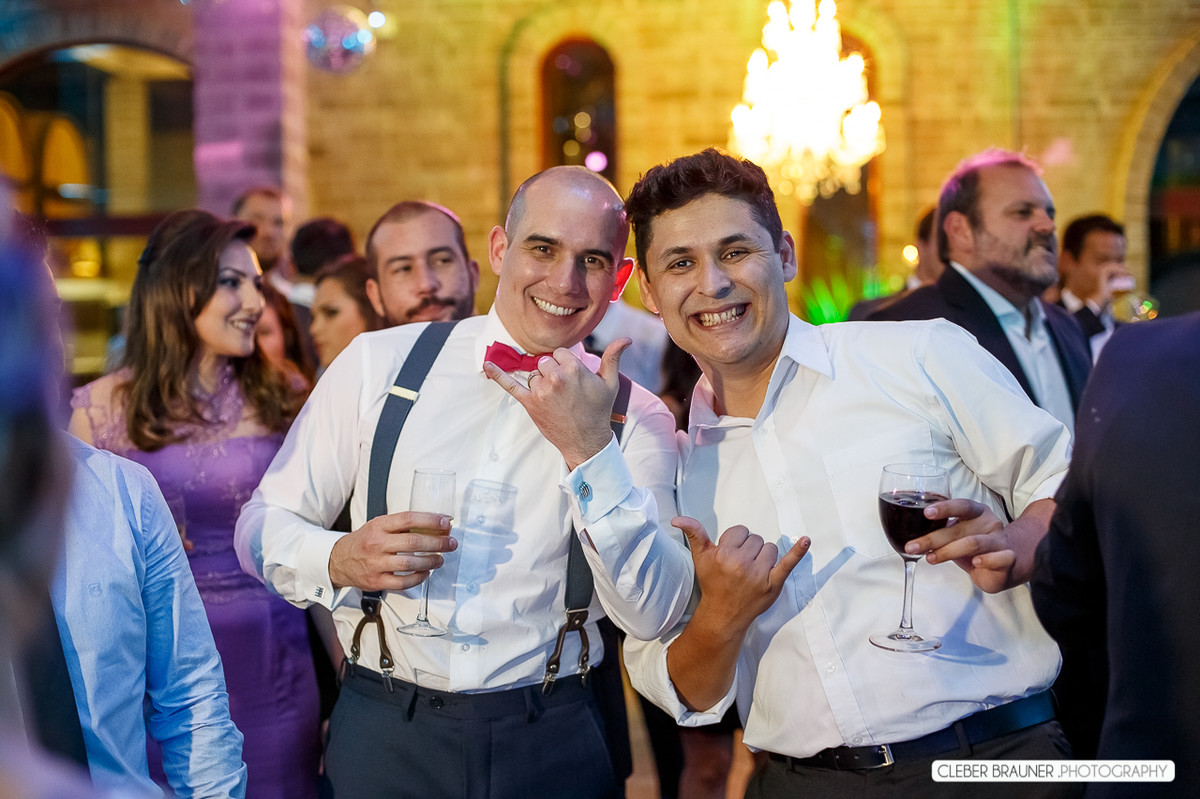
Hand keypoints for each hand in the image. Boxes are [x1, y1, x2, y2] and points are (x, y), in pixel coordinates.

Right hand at [328, 511, 456, 590]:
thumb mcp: (379, 525)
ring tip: (440, 559)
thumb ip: (401, 525)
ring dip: (430, 562)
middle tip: (451, 543)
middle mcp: (377, 543)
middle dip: (437, 543)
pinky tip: (426, 573)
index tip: (445, 524)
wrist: (339, 560)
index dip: (430, 520)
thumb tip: (434, 526)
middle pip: (413, 543)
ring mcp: (376, 564)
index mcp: (379, 526)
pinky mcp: (376, 581)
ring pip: (410, 564)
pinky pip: (403, 582)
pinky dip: (418, 578)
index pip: (408, 519)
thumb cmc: (364, 541)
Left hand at [483, 338, 630, 469]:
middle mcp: (556, 377)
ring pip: (534, 374)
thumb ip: (613, 357)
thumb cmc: (598, 411)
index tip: (574, 380)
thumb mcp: (610, 383)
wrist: (586, 441)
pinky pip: (510, 385)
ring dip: (541, 384)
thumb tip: (627, 338)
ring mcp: (541, 391)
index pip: (561, 354)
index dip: (567, 365)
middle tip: (565, 393)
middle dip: (553, 373)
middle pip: (545, 362)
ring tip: (556, 401)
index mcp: (575, 369)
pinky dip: (497, 374)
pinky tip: (486, 364)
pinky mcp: (530, 403)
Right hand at [675, 516, 809, 632]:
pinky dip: (798, 552)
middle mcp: (742, 563)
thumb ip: (694, 533)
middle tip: (740, 567)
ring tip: (753, 571)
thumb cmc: (713, 583)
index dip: (735, 542)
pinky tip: (806, 540)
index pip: (740, 531)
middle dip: (749, 549)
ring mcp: (759, 574)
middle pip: (756, 539)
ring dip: (764, 557)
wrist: (724, 614)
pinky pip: (788, 563)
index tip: (730, 556)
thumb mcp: (700, 558)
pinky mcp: (774, 583)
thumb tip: (677, 519)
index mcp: (724, 554)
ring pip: (770, 548)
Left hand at [904, 498, 1014, 592]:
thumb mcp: (957, 535)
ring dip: (948, 551)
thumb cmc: (975, 546)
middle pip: (959, 528)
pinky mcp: (1008, 558)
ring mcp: (1000, 540)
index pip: (961, 505)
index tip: (926, 513)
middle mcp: (989, 522)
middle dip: (933, 538)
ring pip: (973, 543)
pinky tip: (975, 562)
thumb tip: (909, 537)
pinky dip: (985, 560)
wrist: (1007, 562)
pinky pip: (997, 558)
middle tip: (913, 546)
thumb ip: (939, 532)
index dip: (944, 508)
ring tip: (931, 558)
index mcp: (976, 512)